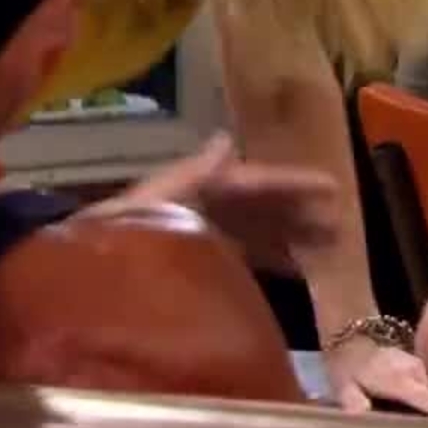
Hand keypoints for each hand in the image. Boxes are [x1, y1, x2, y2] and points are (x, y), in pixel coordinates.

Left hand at [90, 133, 337, 273]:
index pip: (254, 182)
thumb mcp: (155, 202)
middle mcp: (201, 212)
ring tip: (329, 250)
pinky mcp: (197, 270)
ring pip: (257, 233)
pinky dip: (272, 262)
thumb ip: (193, 175)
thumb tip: (228, 139)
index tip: (334, 187)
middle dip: (299, 214)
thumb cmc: (121, 241)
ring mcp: (201, 241)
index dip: (293, 183)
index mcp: (195, 192)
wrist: (85, 288)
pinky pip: (246, 258)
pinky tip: (296, 273)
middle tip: (342, 225)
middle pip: (259, 208)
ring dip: (291, 238)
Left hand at [322, 334, 427, 413]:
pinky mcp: (413, 359)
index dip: (422, 416)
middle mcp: (414, 370)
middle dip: (416, 407)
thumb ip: (355, 405)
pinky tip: (391, 391)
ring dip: (412, 397)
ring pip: (424, 387)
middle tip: (395, 415)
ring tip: (391, 404)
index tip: (409, 424)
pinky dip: (409, 387)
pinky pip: (418, 380)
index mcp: (401, 379)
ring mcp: (416, 362)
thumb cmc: (346, 367)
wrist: (348, 336)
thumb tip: (363, 421)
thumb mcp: (344, 389)